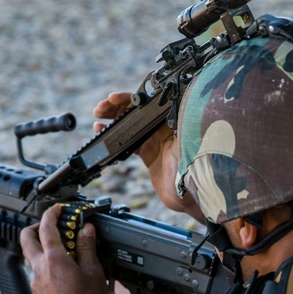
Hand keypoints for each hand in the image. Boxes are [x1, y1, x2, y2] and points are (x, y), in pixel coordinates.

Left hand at [19, 204, 109, 293]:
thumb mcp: (93, 271)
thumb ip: (87, 247)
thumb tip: (86, 230)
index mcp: (53, 259)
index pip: (46, 227)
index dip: (51, 214)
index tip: (57, 209)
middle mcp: (39, 269)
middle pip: (26, 239)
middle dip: (34, 227)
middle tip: (48, 225)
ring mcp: (35, 282)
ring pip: (31, 257)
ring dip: (42, 248)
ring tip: (62, 251)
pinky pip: (37, 272)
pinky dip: (46, 265)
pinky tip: (62, 272)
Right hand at [92, 92, 205, 223]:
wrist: (188, 196)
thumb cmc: (194, 168)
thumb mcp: (186, 141)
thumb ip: (177, 122)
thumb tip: (169, 103)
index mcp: (174, 118)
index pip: (149, 101)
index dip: (131, 98)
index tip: (115, 98)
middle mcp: (164, 125)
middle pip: (138, 109)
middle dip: (118, 105)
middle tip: (102, 107)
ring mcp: (155, 138)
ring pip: (130, 122)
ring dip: (114, 117)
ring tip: (98, 115)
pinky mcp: (148, 152)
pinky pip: (128, 139)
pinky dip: (115, 135)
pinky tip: (102, 131)